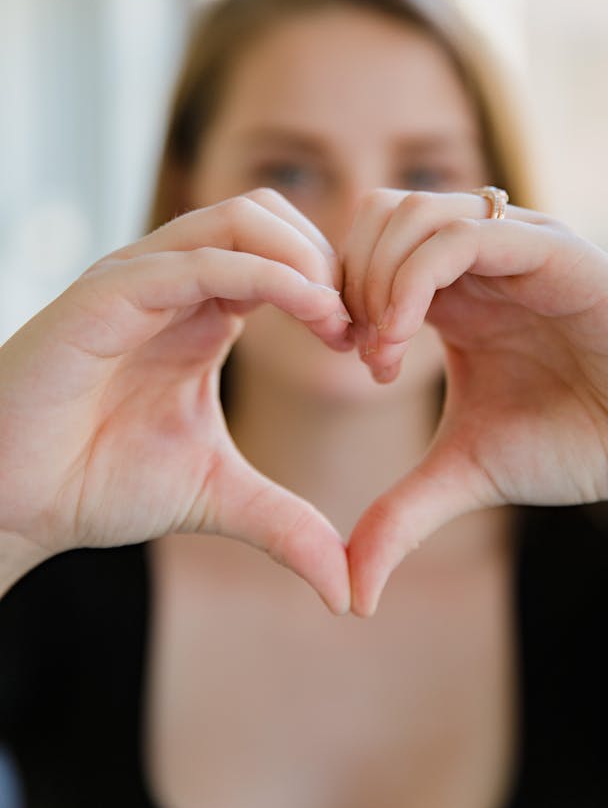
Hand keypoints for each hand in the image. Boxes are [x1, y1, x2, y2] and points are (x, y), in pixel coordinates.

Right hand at [0, 189, 352, 613]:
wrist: (13, 501)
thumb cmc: (98, 483)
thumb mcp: (217, 497)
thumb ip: (285, 524)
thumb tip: (347, 592)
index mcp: (201, 311)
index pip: (284, 255)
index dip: (337, 289)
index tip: (372, 346)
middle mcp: (173, 283)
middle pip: (269, 215)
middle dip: (329, 262)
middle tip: (361, 330)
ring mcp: (140, 280)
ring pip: (241, 219)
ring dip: (306, 260)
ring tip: (339, 322)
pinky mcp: (108, 295)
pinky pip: (201, 260)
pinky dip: (268, 275)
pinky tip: (312, 314)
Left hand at [343, 190, 607, 614]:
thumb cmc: (572, 446)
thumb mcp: (466, 474)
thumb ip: (400, 516)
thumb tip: (351, 596)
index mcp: (455, 291)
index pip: (370, 247)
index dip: (340, 294)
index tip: (348, 357)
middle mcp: (479, 258)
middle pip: (378, 214)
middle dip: (348, 279)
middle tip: (359, 351)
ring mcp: (513, 246)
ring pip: (409, 214)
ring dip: (375, 281)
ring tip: (383, 355)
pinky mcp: (549, 249)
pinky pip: (458, 236)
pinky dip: (410, 283)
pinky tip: (404, 344)